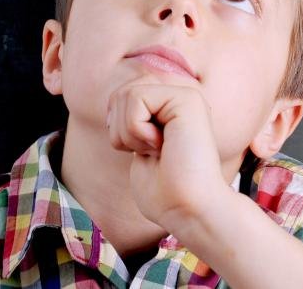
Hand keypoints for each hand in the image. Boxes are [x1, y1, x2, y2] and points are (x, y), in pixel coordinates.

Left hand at [105, 81, 229, 229]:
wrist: (189, 210)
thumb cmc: (165, 194)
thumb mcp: (139, 150)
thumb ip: (130, 122)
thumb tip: (113, 107)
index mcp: (169, 109)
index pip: (121, 98)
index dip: (116, 128)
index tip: (141, 152)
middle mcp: (179, 97)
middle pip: (120, 93)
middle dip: (120, 130)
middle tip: (150, 152)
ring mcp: (185, 95)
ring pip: (126, 93)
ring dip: (129, 133)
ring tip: (157, 150)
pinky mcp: (186, 98)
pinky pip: (136, 98)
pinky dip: (136, 130)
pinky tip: (161, 145)